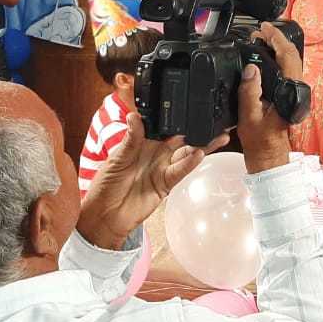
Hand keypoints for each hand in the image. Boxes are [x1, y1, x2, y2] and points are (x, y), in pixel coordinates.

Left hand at [77, 111, 227, 249]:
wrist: (104, 216)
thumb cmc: (105, 185)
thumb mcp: (117, 158)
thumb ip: (131, 139)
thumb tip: (135, 116)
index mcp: (143, 141)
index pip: (164, 125)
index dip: (177, 116)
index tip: (189, 105)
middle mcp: (156, 153)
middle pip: (181, 138)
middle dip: (197, 128)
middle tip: (213, 118)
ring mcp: (162, 168)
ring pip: (186, 153)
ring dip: (201, 144)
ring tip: (217, 134)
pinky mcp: (166, 184)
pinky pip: (180, 171)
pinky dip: (190, 164)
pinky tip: (200, 154)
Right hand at [236, 23, 303, 173]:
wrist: (268, 156)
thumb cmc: (259, 140)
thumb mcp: (248, 116)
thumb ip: (250, 92)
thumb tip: (251, 69)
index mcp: (288, 91)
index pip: (287, 57)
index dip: (277, 39)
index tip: (264, 29)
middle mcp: (295, 89)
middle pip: (291, 56)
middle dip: (277, 40)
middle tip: (260, 31)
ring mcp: (293, 91)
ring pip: (290, 62)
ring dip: (277, 48)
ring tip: (261, 39)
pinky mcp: (288, 95)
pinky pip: (286, 69)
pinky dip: (277, 58)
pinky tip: (265, 56)